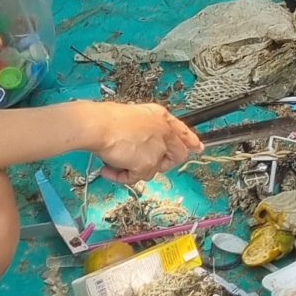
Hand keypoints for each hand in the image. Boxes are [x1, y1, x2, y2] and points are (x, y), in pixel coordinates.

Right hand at [77, 102, 203, 181]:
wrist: (98, 125)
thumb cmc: (108, 119)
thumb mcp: (133, 117)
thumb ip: (144, 131)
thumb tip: (142, 144)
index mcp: (161, 117)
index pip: (182, 131)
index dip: (190, 141)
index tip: (197, 147)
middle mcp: (164, 131)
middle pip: (176, 155)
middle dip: (158, 164)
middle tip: (137, 164)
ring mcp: (158, 148)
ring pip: (152, 170)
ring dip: (132, 169)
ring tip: (113, 162)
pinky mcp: (147, 163)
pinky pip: (136, 178)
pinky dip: (120, 176)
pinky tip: (108, 170)